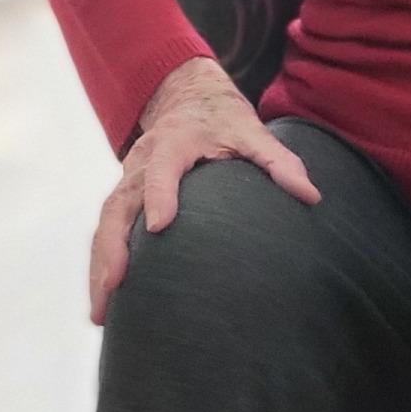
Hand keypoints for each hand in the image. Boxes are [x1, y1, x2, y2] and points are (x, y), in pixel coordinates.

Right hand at [87, 56, 321, 323]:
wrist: (188, 100)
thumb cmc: (224, 122)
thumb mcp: (252, 133)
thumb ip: (279, 162)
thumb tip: (310, 196)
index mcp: (173, 144)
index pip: (162, 169)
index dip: (159, 195)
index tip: (159, 226)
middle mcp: (142, 163)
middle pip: (118, 205)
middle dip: (112, 247)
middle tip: (114, 284)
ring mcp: (128, 181)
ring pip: (106, 224)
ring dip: (100, 266)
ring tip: (101, 311)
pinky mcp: (123, 197)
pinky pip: (105, 231)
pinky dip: (100, 265)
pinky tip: (103, 304)